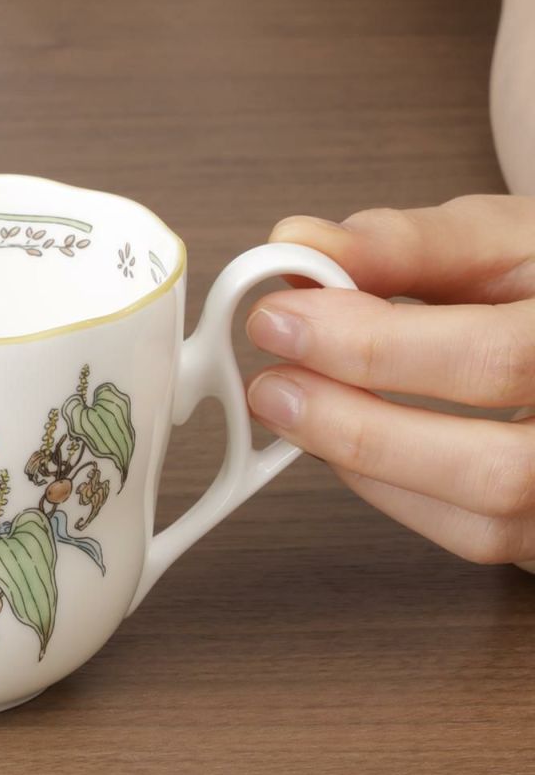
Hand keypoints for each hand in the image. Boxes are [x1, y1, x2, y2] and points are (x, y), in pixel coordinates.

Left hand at [244, 196, 534, 565]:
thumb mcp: (502, 239)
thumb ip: (405, 244)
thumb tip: (297, 246)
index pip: (496, 357)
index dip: (374, 346)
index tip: (279, 318)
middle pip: (494, 467)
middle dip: (358, 426)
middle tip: (272, 383)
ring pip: (482, 518)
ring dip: (364, 463)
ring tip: (292, 405)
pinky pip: (473, 535)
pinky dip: (390, 489)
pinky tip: (340, 439)